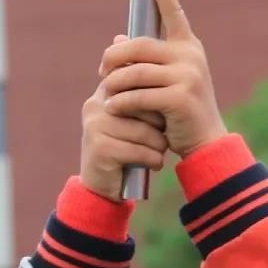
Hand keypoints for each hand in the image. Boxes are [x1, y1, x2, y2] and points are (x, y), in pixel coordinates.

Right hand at [80, 75, 166, 201]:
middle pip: (143, 106)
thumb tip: (172, 80)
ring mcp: (95, 126)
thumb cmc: (126, 148)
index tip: (164, 118)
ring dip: (159, 145)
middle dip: (159, 124)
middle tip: (163, 137)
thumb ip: (143, 99)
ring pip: (143, 130)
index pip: (139, 85)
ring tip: (159, 152)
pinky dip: (153, 159)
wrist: (102, 187)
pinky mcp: (99, 148)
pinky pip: (138, 150)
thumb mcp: (133, 120)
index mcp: (105, 92)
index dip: (157, 102)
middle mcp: (96, 105)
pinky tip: (154, 164)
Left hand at [98, 0, 224, 160]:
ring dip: (114, 83)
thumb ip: (146, 60)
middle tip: (102, 70)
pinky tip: (113, 108)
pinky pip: (138, 94)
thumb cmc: (180, 110)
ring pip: (135, 71)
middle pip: (139, 45)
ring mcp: (187, 75)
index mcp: (188, 46)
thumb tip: (118, 37)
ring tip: (106, 93)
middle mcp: (190, 55)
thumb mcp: (166, 81)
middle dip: (114, 56)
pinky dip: (121, 102)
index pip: (173, 12)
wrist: (204, 142)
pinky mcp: (180, 97)